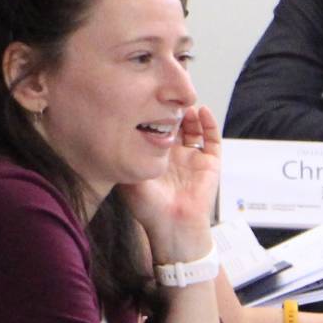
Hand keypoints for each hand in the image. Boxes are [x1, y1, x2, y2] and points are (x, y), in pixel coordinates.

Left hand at [118, 104, 221, 262]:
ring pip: (194, 129)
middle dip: (171, 110)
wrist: (172, 226)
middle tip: (165, 96)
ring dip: (190, 114)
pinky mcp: (210, 164)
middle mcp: (174, 157)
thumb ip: (124, 156)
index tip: (146, 99)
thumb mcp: (127, 177)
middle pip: (175, 126)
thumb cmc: (148, 208)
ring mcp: (192, 159)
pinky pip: (213, 140)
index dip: (151, 114)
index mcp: (154, 159)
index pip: (154, 130)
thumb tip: (110, 132)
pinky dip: (210, 124)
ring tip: (183, 103)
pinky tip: (202, 111)